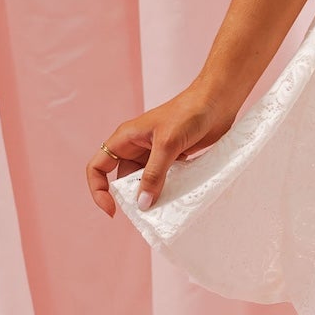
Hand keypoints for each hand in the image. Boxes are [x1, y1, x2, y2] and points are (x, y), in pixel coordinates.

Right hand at [86, 83, 238, 215]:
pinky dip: (166, 191)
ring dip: (150, 196)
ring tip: (163, 211)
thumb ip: (154, 175)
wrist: (217, 101)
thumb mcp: (167, 144)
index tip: (114, 209)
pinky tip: (176, 200)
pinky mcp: (172, 158)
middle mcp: (135, 147)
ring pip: (144, 182)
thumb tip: (142, 204)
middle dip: (129, 197)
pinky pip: (162, 180)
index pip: (97, 167)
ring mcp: (154, 153)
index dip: (99, 190)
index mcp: (125, 139)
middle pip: (122, 179)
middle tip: (146, 214)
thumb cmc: (189, 113)